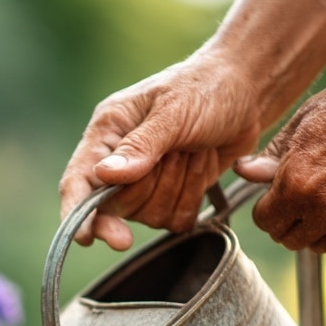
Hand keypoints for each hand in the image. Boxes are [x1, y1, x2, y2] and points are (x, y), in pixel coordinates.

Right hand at [59, 53, 263, 249]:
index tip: (90, 238)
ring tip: (193, 152)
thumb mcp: (174, 109)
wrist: (248, 91)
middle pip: (117, 207)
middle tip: (178, 152)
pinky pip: (173, 221)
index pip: (77, 183)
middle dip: (153, 185)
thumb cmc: (207, 87)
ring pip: (148, 218)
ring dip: (179, 187)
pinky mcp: (168, 197)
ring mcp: (142, 184)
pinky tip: (201, 167)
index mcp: (106, 133)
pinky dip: (193, 197)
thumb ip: (140, 145)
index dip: (79, 215)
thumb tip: (105, 176)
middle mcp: (117, 161)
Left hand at [234, 38, 325, 251]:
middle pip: (289, 238)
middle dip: (287, 223)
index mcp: (297, 184)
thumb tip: (243, 171)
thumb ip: (271, 156)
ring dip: (315, 229)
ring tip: (325, 202)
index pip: (264, 221)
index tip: (274, 199)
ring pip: (319, 244)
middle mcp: (324, 208)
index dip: (267, 209)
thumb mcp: (306, 120)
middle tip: (298, 202)